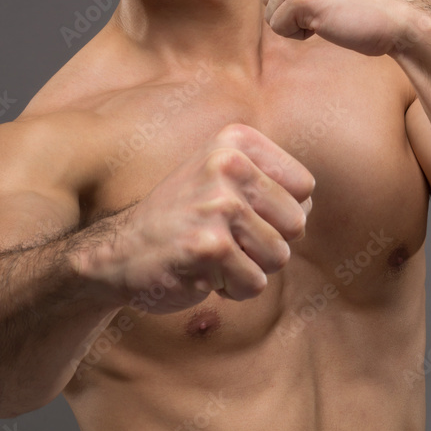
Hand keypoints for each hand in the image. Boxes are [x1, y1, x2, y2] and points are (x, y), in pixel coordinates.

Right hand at [109, 123, 314, 312]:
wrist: (121, 252)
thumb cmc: (183, 219)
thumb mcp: (221, 178)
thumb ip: (270, 181)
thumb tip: (310, 204)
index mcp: (235, 141)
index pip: (304, 187)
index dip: (279, 212)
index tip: (240, 211)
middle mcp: (226, 163)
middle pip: (296, 223)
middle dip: (266, 243)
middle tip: (224, 237)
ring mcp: (217, 204)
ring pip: (279, 256)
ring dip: (249, 267)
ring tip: (212, 253)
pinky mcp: (210, 246)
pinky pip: (256, 284)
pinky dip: (232, 289)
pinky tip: (201, 271)